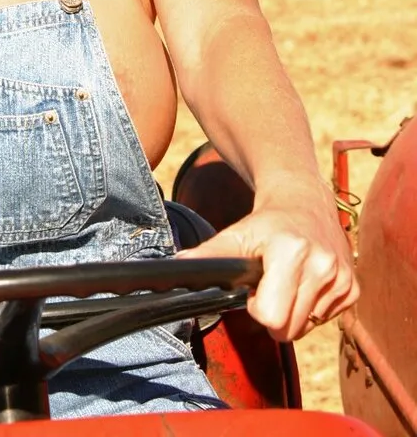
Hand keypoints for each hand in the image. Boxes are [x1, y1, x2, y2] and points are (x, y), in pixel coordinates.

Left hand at [175, 177, 358, 340]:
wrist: (304, 201)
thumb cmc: (266, 222)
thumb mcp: (236, 234)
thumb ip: (209, 255)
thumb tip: (176, 267)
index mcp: (292, 252)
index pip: (272, 318)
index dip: (258, 308)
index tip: (256, 288)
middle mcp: (323, 266)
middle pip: (289, 329)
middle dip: (274, 313)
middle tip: (270, 284)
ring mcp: (342, 278)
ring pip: (307, 327)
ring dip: (293, 310)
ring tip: (287, 279)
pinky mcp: (353, 288)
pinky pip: (325, 320)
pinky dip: (312, 306)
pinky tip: (306, 280)